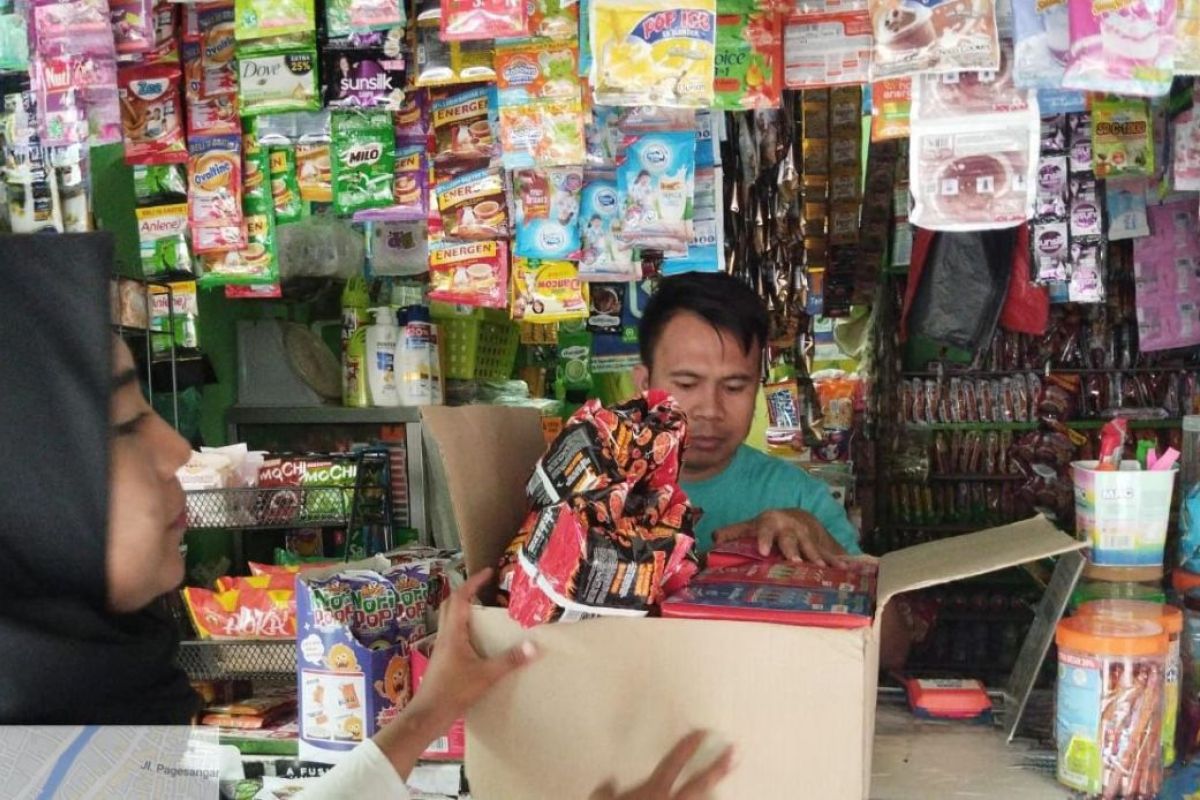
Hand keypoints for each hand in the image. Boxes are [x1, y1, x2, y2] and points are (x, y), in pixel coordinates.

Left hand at [407, 567, 537, 723]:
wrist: (428, 716)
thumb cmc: (453, 692)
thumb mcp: (485, 675)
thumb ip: (509, 660)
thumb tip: (534, 646)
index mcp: (453, 633)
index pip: (460, 598)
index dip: (473, 582)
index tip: (488, 572)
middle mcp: (445, 636)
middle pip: (450, 605)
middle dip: (466, 592)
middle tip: (485, 589)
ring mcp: (442, 649)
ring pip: (450, 620)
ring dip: (464, 610)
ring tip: (485, 611)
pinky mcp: (443, 661)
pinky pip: (453, 634)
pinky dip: (465, 628)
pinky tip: (478, 640)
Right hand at [590, 731, 734, 799]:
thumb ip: (605, 792)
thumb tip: (608, 783)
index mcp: (653, 792)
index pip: (674, 762)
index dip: (688, 746)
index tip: (702, 734)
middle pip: (700, 783)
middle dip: (718, 767)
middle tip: (734, 754)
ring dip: (711, 797)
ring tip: (721, 791)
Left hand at [713, 509, 846, 565]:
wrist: (798, 517)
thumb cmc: (768, 526)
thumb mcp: (750, 526)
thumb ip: (732, 533)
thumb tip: (712, 539)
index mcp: (771, 522)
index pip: (766, 530)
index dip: (764, 539)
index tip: (762, 552)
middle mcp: (791, 528)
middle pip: (791, 539)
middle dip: (793, 549)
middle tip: (794, 562)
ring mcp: (808, 536)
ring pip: (812, 546)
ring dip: (816, 557)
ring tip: (820, 568)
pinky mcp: (822, 545)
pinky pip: (831, 554)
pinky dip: (838, 561)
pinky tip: (846, 569)